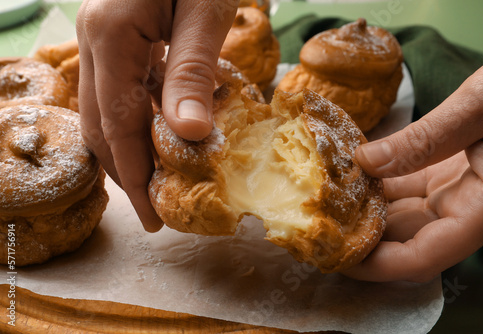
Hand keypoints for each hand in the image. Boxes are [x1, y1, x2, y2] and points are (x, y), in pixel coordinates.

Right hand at [76, 0, 237, 231]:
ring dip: (131, 149)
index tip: (152, 214)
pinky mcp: (120, 36)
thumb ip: (191, 71)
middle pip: (101, 123)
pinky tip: (162, 137)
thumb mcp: (205, 10)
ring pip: (107, 110)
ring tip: (157, 184)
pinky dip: (140, 120)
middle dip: (126, 171)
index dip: (134, 173)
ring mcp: (103, 36)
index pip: (117, 122)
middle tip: (152, 211)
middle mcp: (95, 37)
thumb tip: (190, 135)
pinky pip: (122, 89)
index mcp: (111, 33)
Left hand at [343, 56, 482, 281]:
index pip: (424, 256)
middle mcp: (468, 207)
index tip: (336, 257)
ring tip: (321, 200)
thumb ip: (425, 138)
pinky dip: (375, 185)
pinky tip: (347, 174)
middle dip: (359, 238)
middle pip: (404, 239)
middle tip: (314, 226)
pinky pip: (404, 188)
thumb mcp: (481, 105)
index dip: (376, 265)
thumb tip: (365, 162)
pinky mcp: (446, 173)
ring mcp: (456, 191)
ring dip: (362, 210)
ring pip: (401, 214)